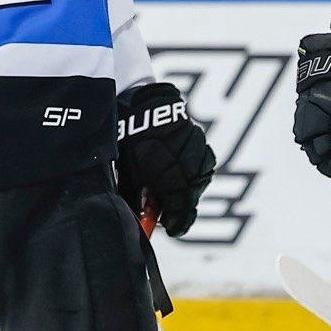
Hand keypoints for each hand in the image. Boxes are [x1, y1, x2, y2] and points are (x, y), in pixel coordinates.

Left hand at [116, 81, 217, 237]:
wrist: (136, 102)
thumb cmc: (126, 139)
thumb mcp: (126, 171)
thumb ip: (135, 196)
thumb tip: (139, 221)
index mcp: (164, 171)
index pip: (180, 208)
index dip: (177, 222)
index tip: (171, 229)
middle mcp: (184, 159)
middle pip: (191, 194)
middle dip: (181, 206)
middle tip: (171, 215)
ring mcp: (195, 146)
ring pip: (200, 177)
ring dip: (189, 187)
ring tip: (175, 191)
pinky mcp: (199, 136)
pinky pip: (204, 160)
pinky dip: (195, 169)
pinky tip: (184, 172)